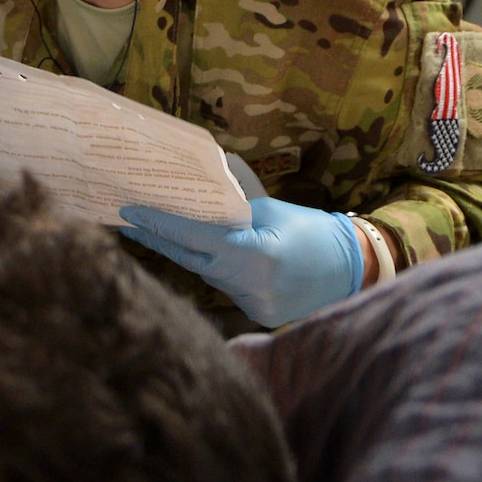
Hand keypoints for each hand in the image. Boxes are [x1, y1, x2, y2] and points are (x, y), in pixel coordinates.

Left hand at [119, 196, 363, 328]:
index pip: (192, 237)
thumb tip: (213, 167)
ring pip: (205, 274)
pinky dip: (211, 268)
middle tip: (127, 221)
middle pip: (189, 259)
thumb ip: (236, 197)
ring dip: (184, 252)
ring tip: (152, 230)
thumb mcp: (273, 208)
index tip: (128, 212)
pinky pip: (223, 286)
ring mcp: (251, 305)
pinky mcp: (256, 314)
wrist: (354, 271)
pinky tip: (194, 252)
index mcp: (253, 255)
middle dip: (158, 239)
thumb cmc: (315, 232)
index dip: (158, 224)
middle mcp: (248, 286)